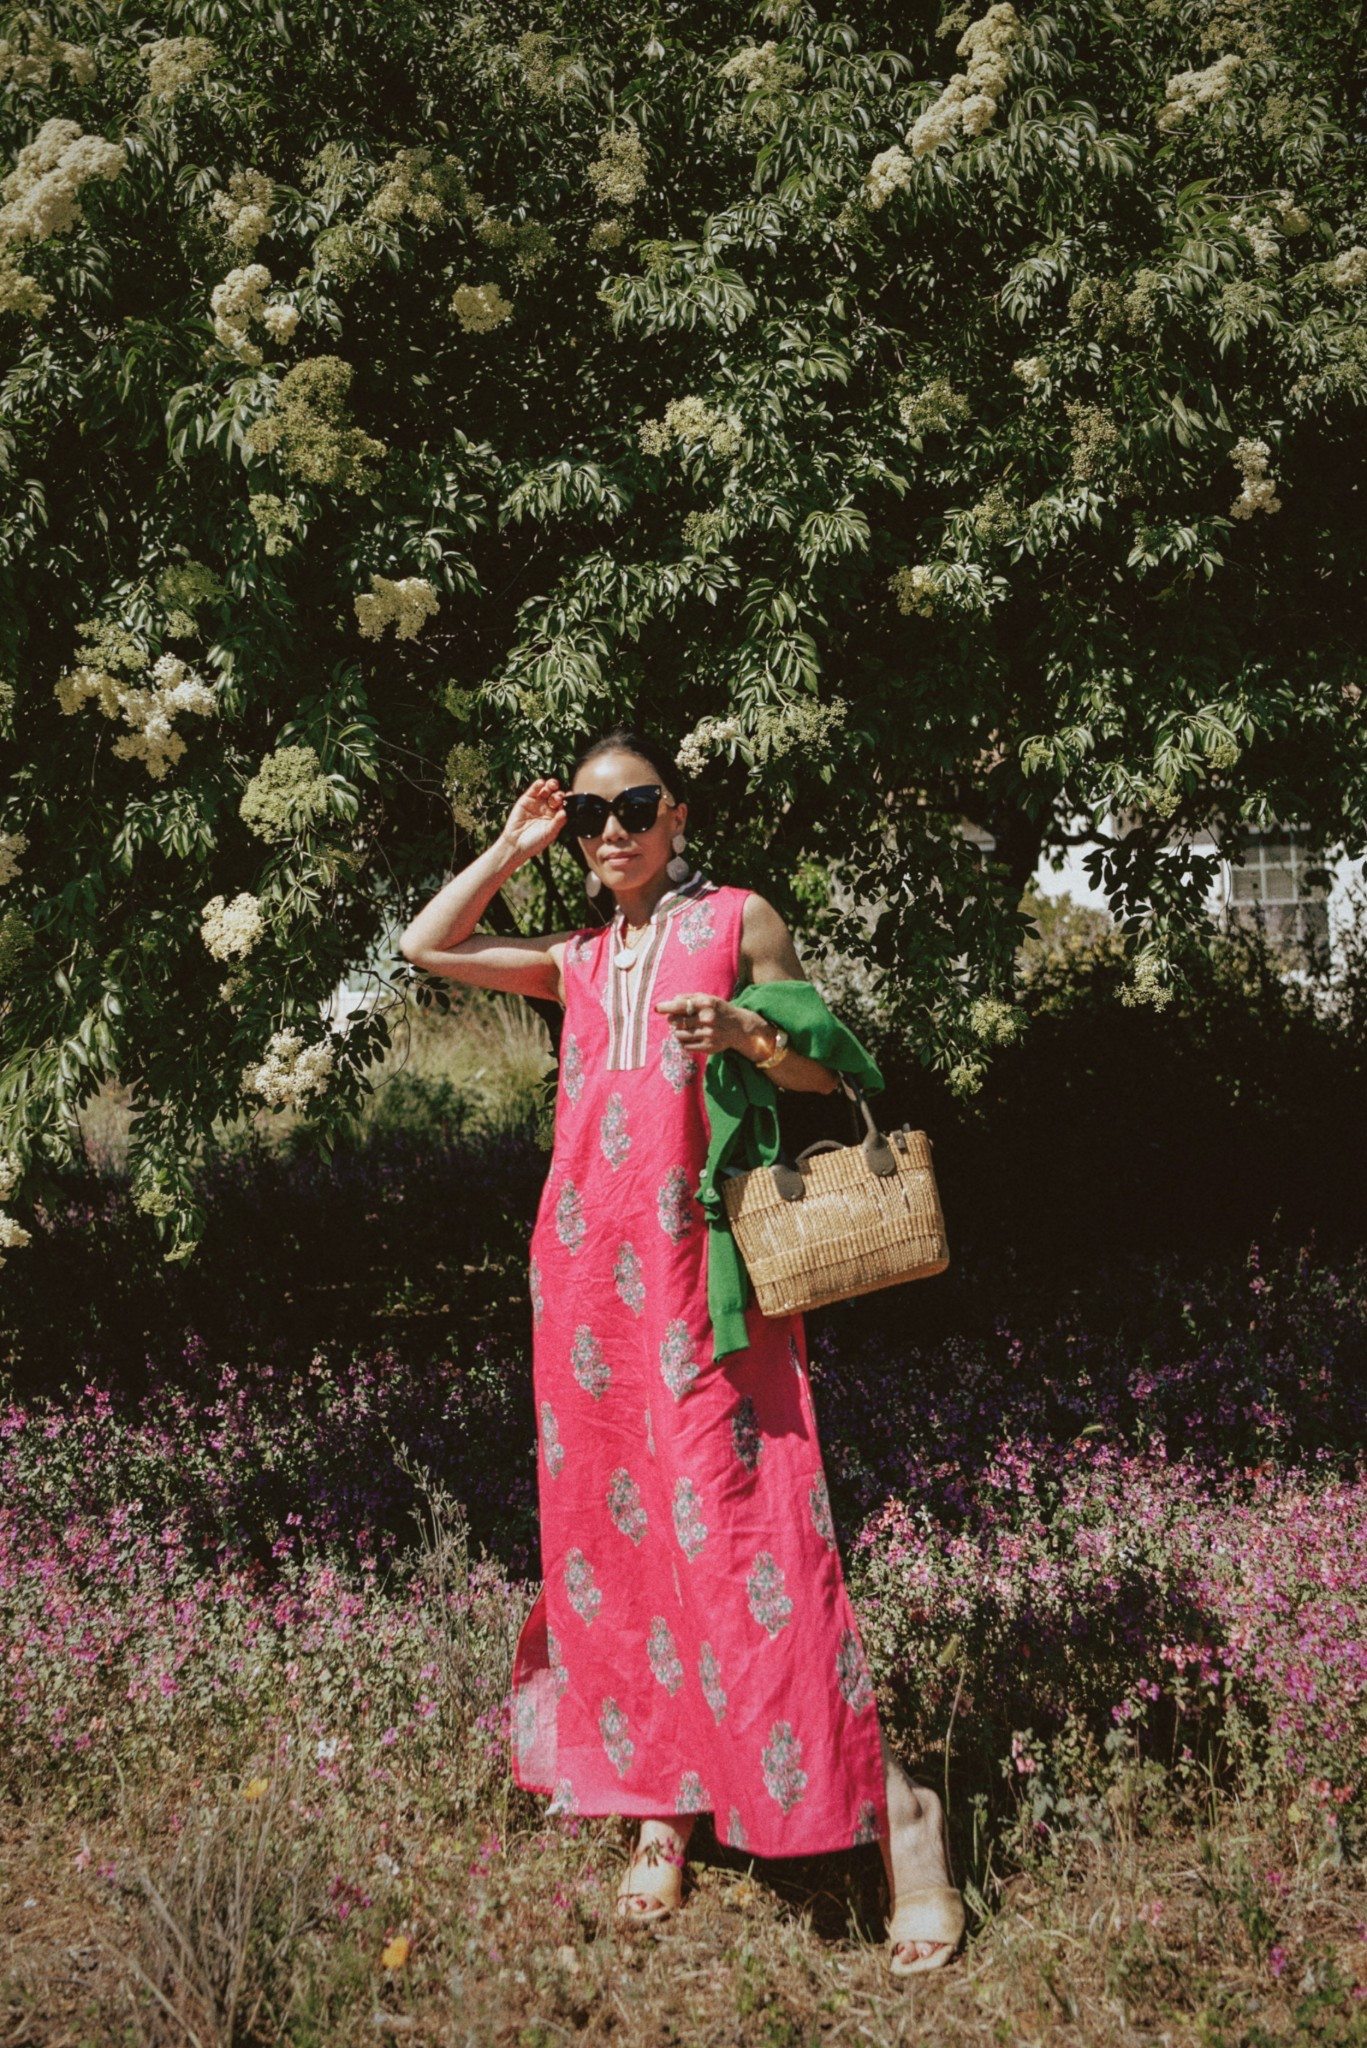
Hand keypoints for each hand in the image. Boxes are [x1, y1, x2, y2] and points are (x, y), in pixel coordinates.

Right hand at [498, 778, 565, 862]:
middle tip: (559, 796)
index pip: (564, 805)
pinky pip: (534, 790)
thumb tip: (566, 812)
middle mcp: (548, 808)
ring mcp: (537, 802)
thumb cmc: (534, 842)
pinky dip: (538, 785)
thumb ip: (558, 822)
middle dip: (559, 794)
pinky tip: (541, 783)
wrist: (516, 844)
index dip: (568, 800)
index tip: (570, 796)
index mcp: (556, 816)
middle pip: (556, 796)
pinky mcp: (526, 799)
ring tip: (553, 785)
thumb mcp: (549, 833)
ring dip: (551, 785)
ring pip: (546, 790)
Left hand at [655, 994, 772, 1060]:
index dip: (666, 1007)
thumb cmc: (719, 1010)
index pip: (680, 1005)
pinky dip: (683, 1041)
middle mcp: (707, 1019)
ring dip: (676, 1031)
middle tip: (673, 1019)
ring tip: (682, 1028)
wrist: (739, 1027)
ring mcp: (708, 1034)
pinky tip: (688, 1037)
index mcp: (706, 1004)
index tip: (657, 1008)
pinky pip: (686, 1046)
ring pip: (679, 1035)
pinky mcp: (708, 1047)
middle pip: (677, 1021)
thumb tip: (671, 1000)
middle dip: (672, 1020)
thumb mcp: (708, 998)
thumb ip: (689, 997)